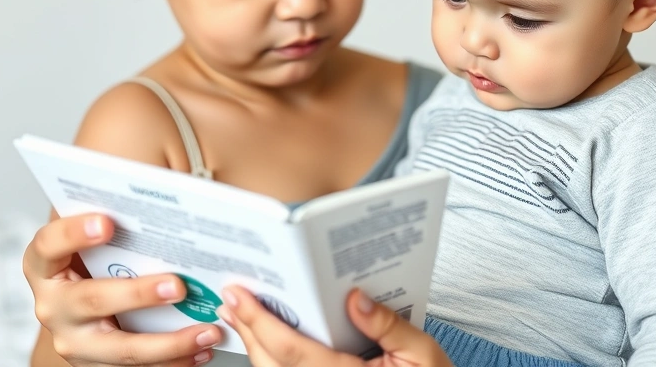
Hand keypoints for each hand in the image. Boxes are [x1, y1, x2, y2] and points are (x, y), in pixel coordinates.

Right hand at [23, 212, 221, 366]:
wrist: (84, 303)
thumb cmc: (98, 257)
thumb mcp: (97, 236)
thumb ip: (119, 219)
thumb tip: (172, 199)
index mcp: (45, 265)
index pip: (48, 245)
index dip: (73, 233)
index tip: (107, 222)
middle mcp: (53, 305)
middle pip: (91, 300)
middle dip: (138, 294)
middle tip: (177, 285)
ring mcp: (74, 340)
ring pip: (120, 348)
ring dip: (169, 342)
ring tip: (207, 329)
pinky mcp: (97, 365)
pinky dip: (174, 361)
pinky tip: (203, 349)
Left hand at [217, 286, 452, 366]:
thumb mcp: (423, 354)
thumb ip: (388, 325)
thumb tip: (355, 297)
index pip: (291, 352)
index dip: (259, 322)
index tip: (239, 296)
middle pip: (270, 364)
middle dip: (247, 329)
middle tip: (232, 297)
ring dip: (253, 345)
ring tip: (241, 313)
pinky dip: (269, 359)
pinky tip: (265, 339)